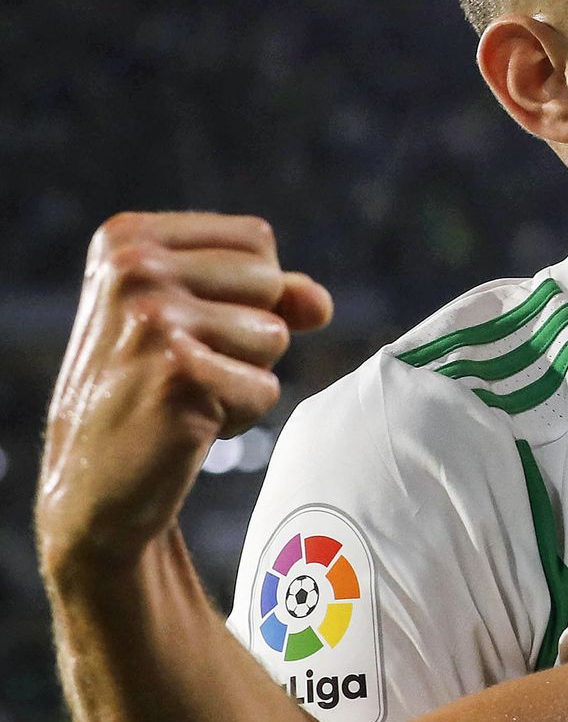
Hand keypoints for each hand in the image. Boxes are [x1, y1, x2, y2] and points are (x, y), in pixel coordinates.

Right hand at [37, 212, 331, 577]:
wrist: (92, 485)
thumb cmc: (148, 391)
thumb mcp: (195, 320)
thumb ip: (267, 294)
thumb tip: (321, 303)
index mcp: (127, 236)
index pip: (256, 239)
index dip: (251, 293)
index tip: (191, 326)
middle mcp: (132, 267)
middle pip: (269, 281)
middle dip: (249, 335)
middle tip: (185, 368)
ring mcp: (152, 319)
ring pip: (274, 336)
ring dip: (244, 376)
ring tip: (185, 395)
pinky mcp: (178, 375)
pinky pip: (265, 389)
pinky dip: (239, 416)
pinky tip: (185, 425)